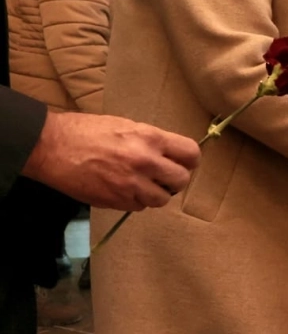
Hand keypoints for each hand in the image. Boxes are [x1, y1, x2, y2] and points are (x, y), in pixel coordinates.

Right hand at [22, 110, 199, 210]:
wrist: (51, 147)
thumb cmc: (85, 131)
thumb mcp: (124, 126)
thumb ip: (150, 141)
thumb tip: (169, 154)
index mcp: (149, 138)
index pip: (191, 153)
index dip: (189, 160)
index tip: (183, 162)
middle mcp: (145, 162)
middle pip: (181, 180)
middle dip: (174, 180)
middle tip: (163, 177)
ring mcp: (131, 184)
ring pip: (162, 199)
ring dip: (155, 193)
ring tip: (142, 184)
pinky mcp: (116, 201)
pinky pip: (138, 207)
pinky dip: (135, 201)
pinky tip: (123, 189)